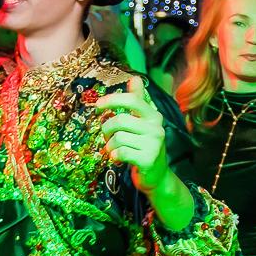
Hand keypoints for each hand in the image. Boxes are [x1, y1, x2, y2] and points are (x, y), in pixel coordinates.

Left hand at [95, 77, 171, 191]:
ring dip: (110, 146)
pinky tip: (118, 159)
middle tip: (106, 136)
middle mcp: (156, 128)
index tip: (98, 105)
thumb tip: (135, 78)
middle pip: (120, 120)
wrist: (156, 176)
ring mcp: (154, 144)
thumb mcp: (142, 123)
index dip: (113, 100)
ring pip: (118, 138)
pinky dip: (114, 156)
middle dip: (107, 129)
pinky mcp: (148, 159)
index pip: (132, 100)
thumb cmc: (144, 146)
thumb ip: (138, 102)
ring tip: (115, 150)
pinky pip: (121, 152)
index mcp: (154, 116)